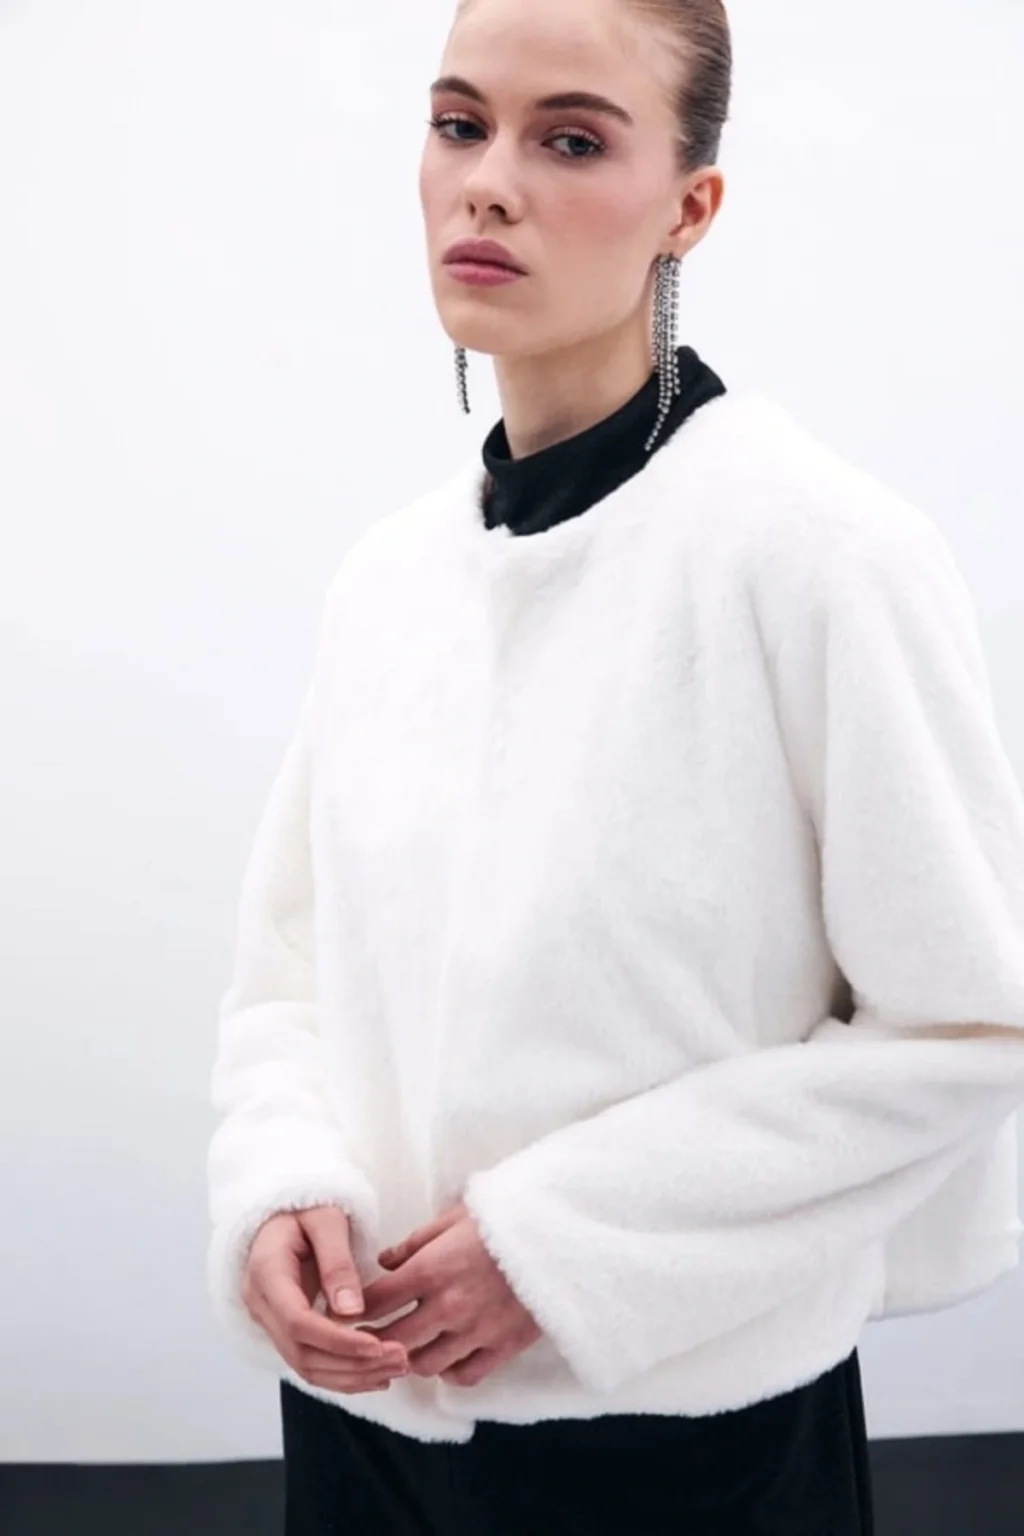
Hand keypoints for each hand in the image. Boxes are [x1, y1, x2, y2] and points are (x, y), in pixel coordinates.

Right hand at [243, 1207, 408, 1393]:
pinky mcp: (284, 1329)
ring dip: (351, 1376)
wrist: (285, 1213)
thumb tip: (351, 1312)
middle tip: (400, 1359)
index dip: (338, 1341)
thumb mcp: (326, 1220)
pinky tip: (375, 1374)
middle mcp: (261, 1304)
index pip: (298, 1323)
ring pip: (305, 1366)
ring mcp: (269, 1320)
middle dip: (352, 1364)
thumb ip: (337, 1262)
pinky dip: (342, 1374)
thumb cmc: (307, 1208)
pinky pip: (309, 1362)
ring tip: (396, 1368)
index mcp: (266, 1272)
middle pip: (302, 1353)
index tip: (378, 1346)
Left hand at [359, 1202, 542, 1387]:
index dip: (355, 1309)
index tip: (347, 1312)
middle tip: (366, 1337)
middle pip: (392, 1340)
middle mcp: (448, 1305)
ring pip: (423, 1365)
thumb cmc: (504, 1219)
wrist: (558, 1236)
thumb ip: (414, 1242)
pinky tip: (446, 1356)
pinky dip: (449, 1372)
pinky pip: (463, 1376)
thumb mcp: (454, 1217)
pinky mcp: (502, 1346)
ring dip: (410, 1358)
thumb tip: (383, 1262)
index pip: (376, 1301)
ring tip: (408, 1348)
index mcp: (432, 1269)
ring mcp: (476, 1330)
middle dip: (373, 1340)